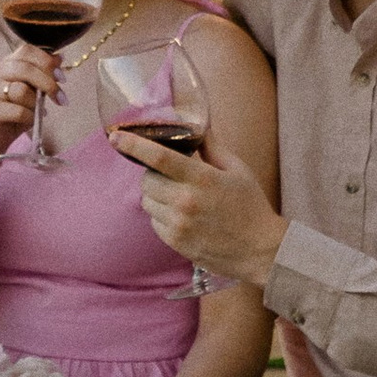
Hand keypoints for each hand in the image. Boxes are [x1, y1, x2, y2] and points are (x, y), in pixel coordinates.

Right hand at [0, 41, 54, 179]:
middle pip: (25, 68)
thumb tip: (60, 57)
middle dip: (48, 83)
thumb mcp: (31, 91)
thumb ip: (42, 74)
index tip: (61, 77)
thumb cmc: (14, 112)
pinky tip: (30, 120)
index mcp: (6, 63)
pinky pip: (17, 111)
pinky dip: (29, 117)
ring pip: (21, 90)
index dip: (46, 61)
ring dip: (36, 103)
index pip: (26, 50)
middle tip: (61, 98)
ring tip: (38, 112)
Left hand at [124, 130, 285, 288]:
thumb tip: (196, 125)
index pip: (159, 158)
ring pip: (147, 201)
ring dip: (155, 194)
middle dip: (152, 172)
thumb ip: (211, 146)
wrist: (261, 251)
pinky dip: (161, 215)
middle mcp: (186, 202)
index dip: (134, 145)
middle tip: (170, 174)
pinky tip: (181, 215)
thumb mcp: (236, 169)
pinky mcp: (176, 243)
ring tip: (178, 195)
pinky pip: (154, 222)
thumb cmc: (251, 206)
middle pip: (147, 180)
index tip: (115, 136)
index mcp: (202, 179)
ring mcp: (179, 225)